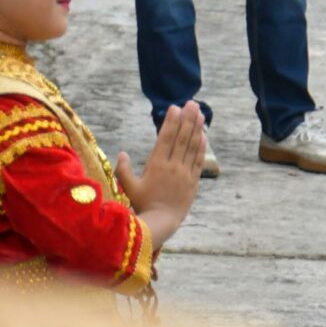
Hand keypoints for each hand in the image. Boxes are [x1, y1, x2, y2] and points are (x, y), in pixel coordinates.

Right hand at [122, 102, 204, 219]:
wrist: (161, 223)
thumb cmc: (142, 205)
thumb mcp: (129, 187)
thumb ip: (123, 170)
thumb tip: (122, 153)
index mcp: (156, 165)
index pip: (166, 138)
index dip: (171, 122)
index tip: (175, 107)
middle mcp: (173, 166)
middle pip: (182, 138)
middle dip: (187, 119)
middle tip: (192, 103)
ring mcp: (185, 173)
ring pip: (192, 146)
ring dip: (197, 129)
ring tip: (201, 114)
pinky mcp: (193, 181)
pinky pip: (199, 160)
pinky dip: (202, 147)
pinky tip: (204, 137)